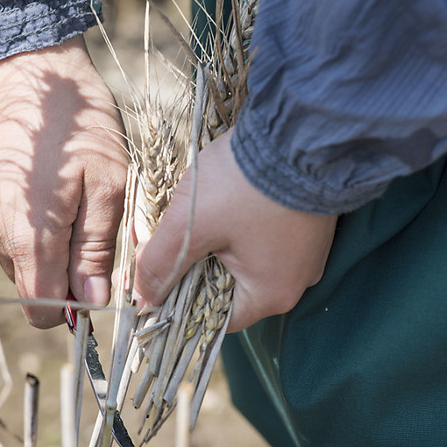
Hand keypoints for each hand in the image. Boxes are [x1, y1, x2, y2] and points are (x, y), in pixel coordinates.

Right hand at [0, 36, 127, 327]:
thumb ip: (96, 249)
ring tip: (64, 189)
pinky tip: (40, 176)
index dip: (71, 308)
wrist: (22, 60)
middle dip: (61, 265)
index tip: (95, 283)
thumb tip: (94, 302)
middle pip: (30, 281)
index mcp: (29, 235)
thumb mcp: (106, 182)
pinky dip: (22, 215)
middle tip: (88, 217)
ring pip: (14, 252)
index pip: (42, 308)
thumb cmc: (74, 118)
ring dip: (41, 238)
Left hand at [134, 131, 336, 331]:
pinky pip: (258, 235)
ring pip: (239, 257)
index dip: (174, 300)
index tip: (148, 276)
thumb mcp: (190, 224)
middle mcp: (294, 280)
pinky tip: (212, 200)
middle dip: (187, 264)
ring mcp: (304, 250)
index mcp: (269, 294)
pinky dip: (231, 224)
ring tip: (181, 214)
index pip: (210, 317)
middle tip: (156, 238)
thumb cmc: (245, 184)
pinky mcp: (305, 221)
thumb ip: (160, 263)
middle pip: (223, 286)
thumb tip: (142, 299)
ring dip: (208, 240)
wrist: (301, 129)